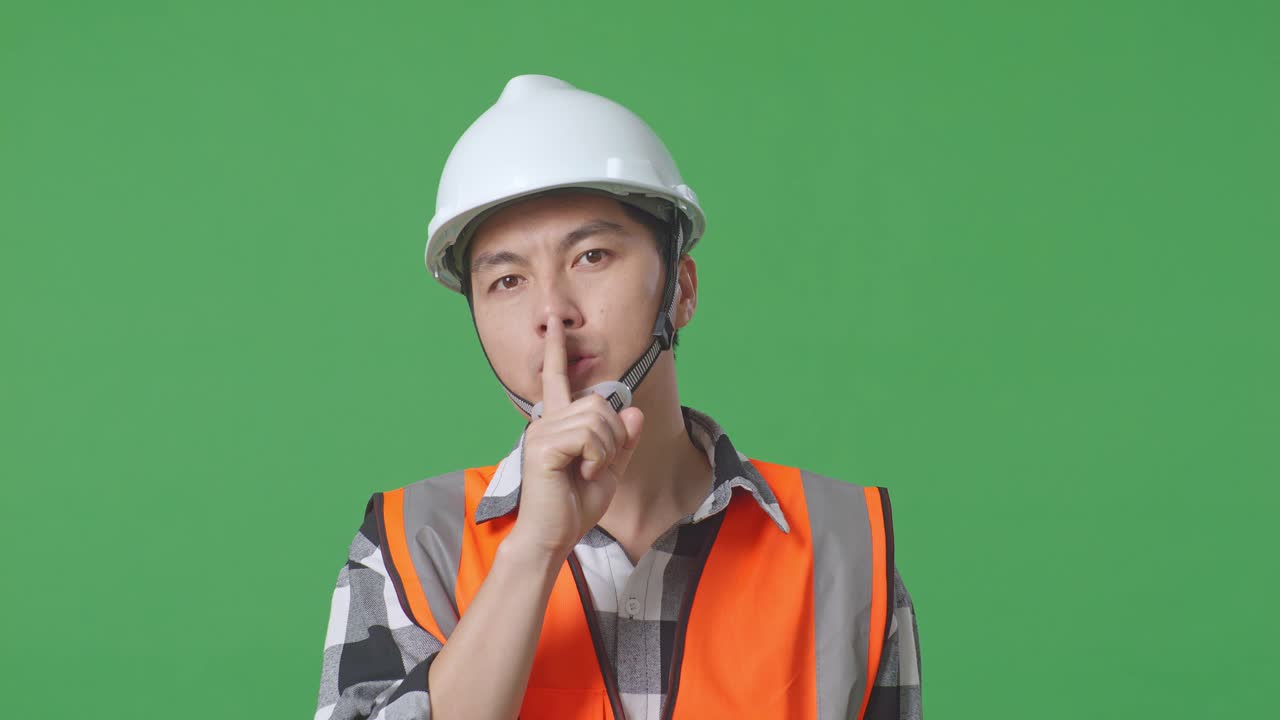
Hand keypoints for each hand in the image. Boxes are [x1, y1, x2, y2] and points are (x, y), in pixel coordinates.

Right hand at [507, 313, 644, 558]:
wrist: (552, 536)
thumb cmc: (574, 507)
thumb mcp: (609, 471)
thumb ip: (622, 441)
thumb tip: (634, 411)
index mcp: (558, 423)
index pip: (557, 378)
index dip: (558, 349)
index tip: (556, 323)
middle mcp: (546, 420)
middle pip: (600, 403)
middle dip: (614, 435)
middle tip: (599, 465)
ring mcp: (542, 431)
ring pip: (599, 419)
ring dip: (607, 450)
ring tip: (589, 471)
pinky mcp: (543, 446)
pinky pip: (589, 436)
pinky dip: (598, 457)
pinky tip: (584, 473)